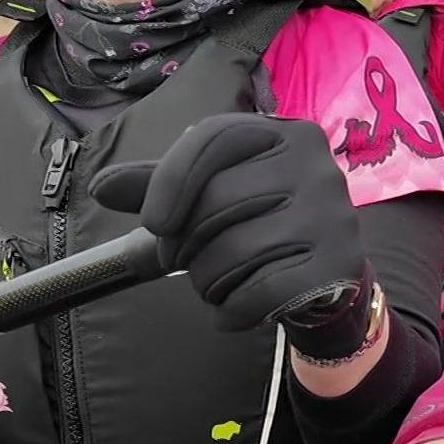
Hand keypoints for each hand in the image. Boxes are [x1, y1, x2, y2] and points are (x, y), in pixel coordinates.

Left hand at [90, 113, 366, 332]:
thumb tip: (104, 186)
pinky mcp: (339, 263)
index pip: (216, 137)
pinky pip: (262, 291)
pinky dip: (232, 310)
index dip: (171, 177)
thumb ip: (160, 187)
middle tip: (180, 261)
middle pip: (218, 201)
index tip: (152, 222)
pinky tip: (234, 309)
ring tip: (214, 283)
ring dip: (206, 282)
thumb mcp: (211, 195)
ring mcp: (333, 214)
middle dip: (182, 243)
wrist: (321, 273)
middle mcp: (316, 165)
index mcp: (285, 133)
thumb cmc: (257, 224)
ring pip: (235, 251)